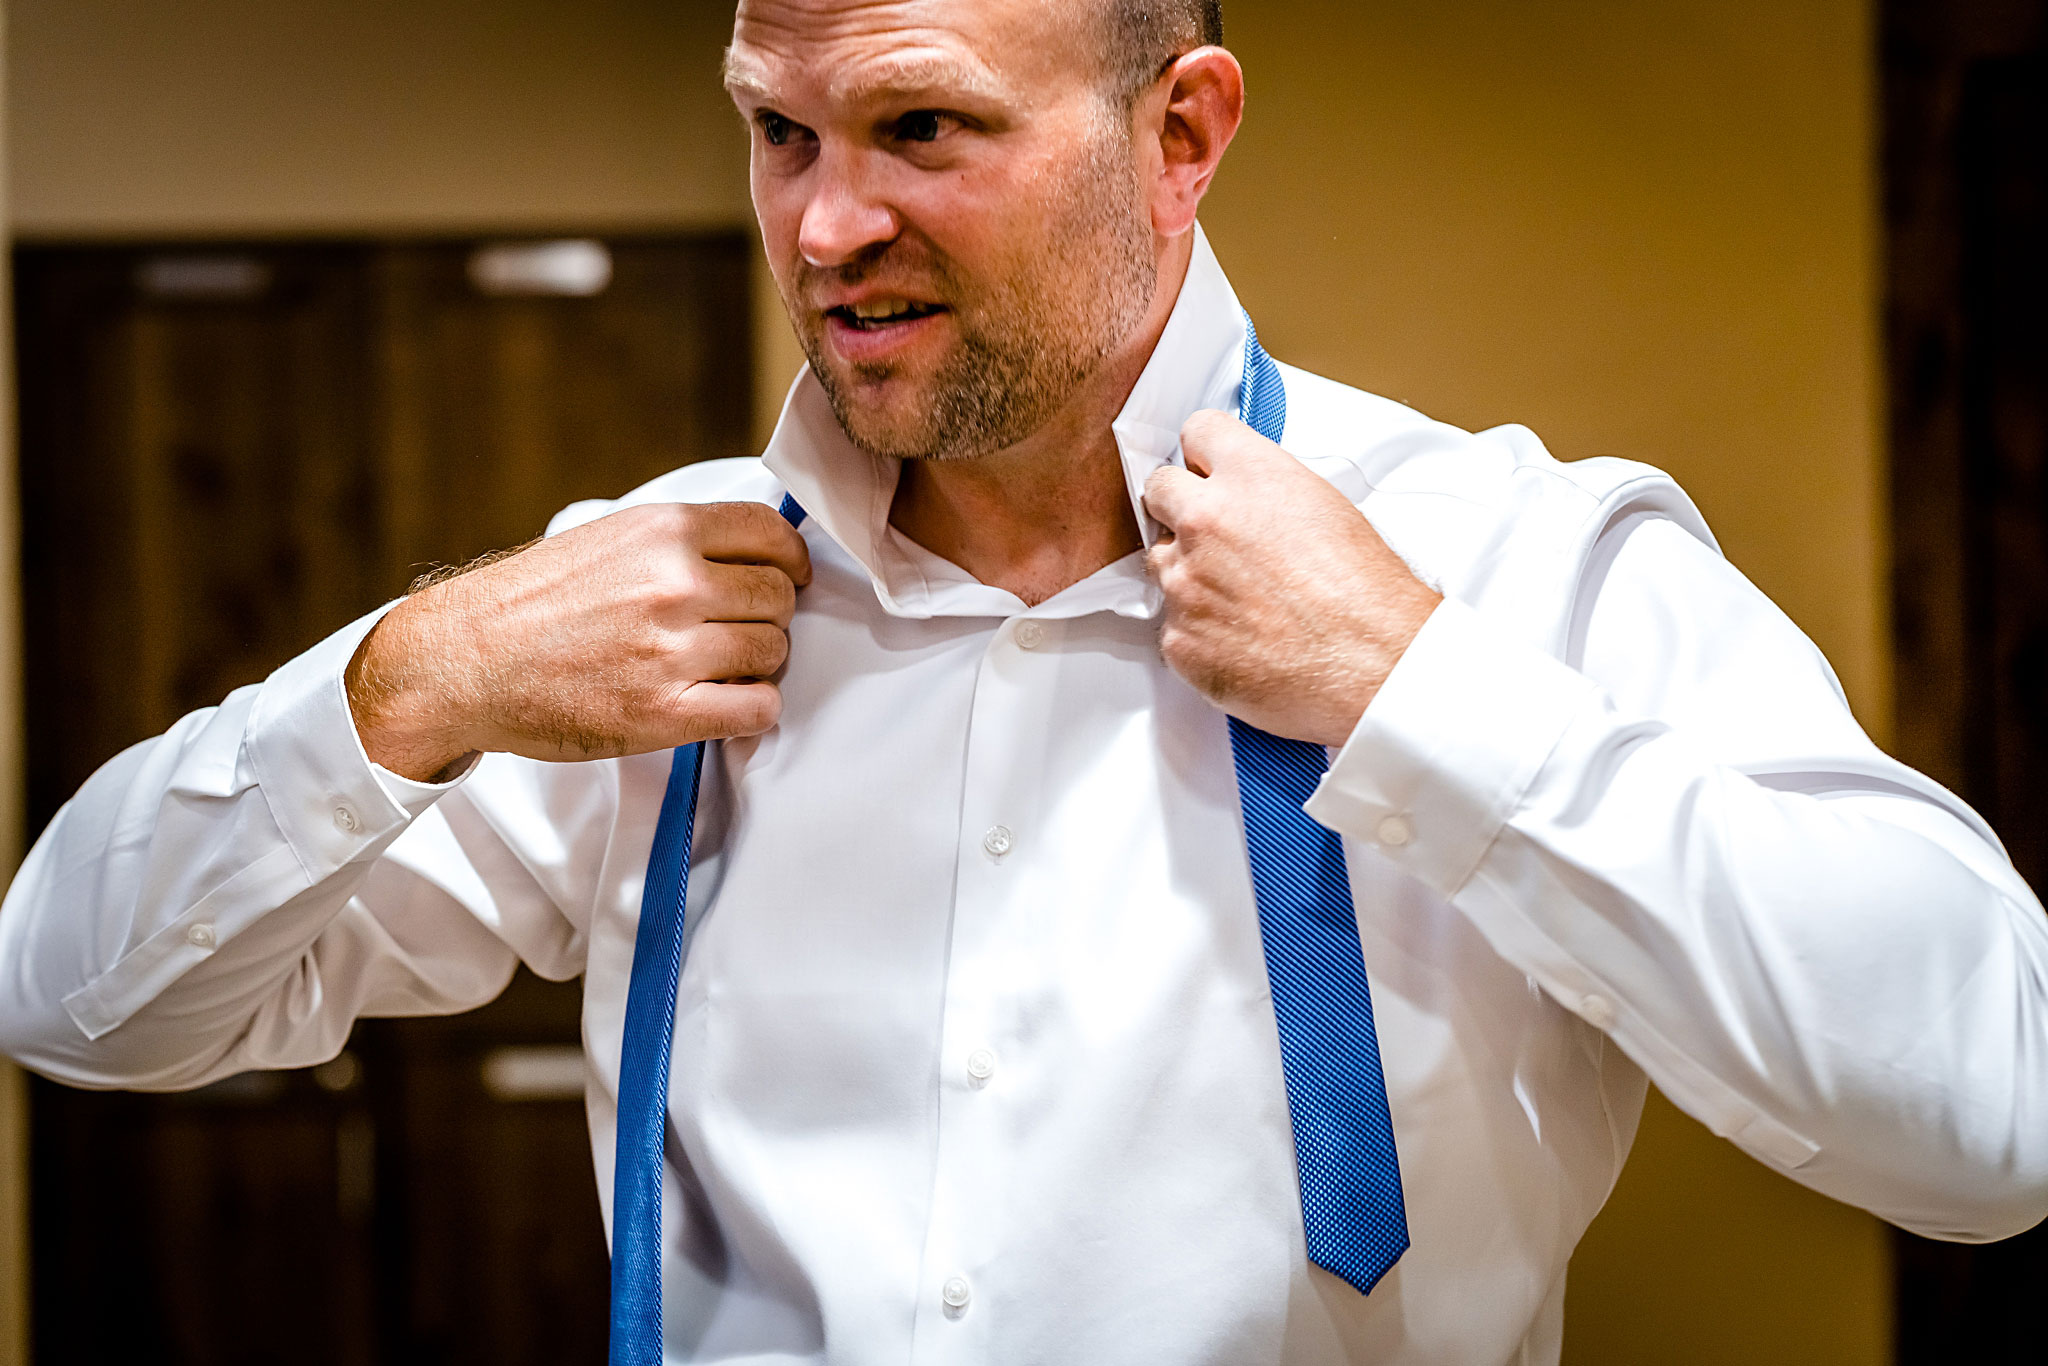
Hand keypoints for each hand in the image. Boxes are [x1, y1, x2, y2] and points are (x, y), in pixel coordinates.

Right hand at [347, 502, 810, 780]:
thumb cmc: (529, 603)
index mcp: (663, 532)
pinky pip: (756, 710)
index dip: (789, 561)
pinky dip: (752, 711)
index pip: (771, 534)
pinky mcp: (664, 712)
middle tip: (737, 632)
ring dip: (758, 665)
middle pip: (778, 598)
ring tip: (719, 669)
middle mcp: (673, 584)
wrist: (461, 661)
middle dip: (768, 617)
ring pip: (773, 653)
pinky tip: (725, 706)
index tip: (789, 577)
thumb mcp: (606, 539)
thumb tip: (751, 553)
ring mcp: (671, 649)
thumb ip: (676, 542)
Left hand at [1143, 411, 1440, 746]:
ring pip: (1162, 562)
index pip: (1199, 432)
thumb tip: (1248, 498)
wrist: (1376, 665)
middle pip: (1160, 490)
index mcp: (1250, 476)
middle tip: (1214, 535)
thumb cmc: (1368, 595)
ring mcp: (1184, 581)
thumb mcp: (1328, 508)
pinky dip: (1200, 633)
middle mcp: (1206, 520)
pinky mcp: (1178, 637)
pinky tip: (1242, 640)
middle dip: (1182, 507)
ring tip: (1244, 601)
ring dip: (1190, 574)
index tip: (1206, 468)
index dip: (1205, 454)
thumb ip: (1269, 492)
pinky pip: (1173, 625)